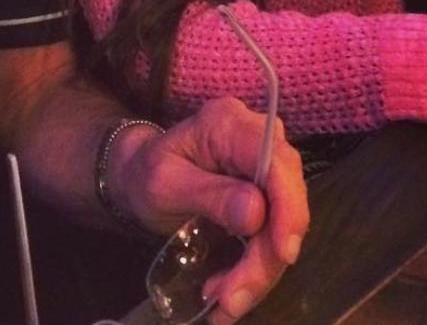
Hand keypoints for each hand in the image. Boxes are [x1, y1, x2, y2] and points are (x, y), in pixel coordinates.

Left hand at [108, 96, 307, 322]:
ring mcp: (262, 165)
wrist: (138, 177)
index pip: (277, 160)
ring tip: (224, 303)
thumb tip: (256, 213)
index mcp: (228, 123)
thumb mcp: (164, 183)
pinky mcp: (264, 193)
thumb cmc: (145, 173)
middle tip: (233, 297)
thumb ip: (209, 195)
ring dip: (259, 270)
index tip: (283, 254)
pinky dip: (254, 268)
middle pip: (285, 198)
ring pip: (282, 224)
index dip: (288, 207)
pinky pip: (272, 233)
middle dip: (267, 255)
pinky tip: (228, 292)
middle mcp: (255, 137)